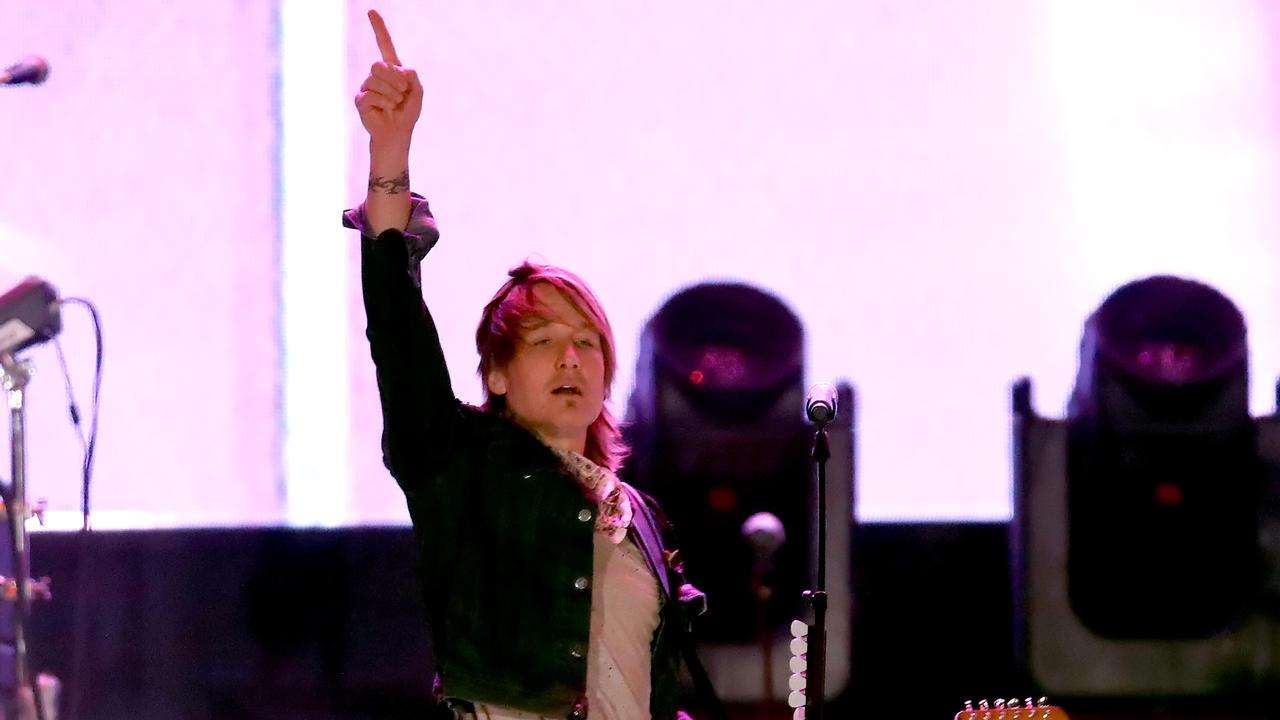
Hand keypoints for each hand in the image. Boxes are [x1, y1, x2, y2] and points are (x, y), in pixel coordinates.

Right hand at [355, 10, 422, 146]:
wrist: (397, 133)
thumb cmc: (407, 112)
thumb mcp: (417, 92)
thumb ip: (412, 76)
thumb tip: (397, 68)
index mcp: (391, 69)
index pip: (384, 45)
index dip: (378, 28)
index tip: (371, 11)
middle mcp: (376, 75)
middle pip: (379, 64)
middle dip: (395, 80)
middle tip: (402, 93)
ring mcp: (366, 86)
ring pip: (375, 80)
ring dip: (392, 95)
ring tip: (395, 104)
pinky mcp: (360, 100)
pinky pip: (372, 95)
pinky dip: (385, 103)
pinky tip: (386, 109)